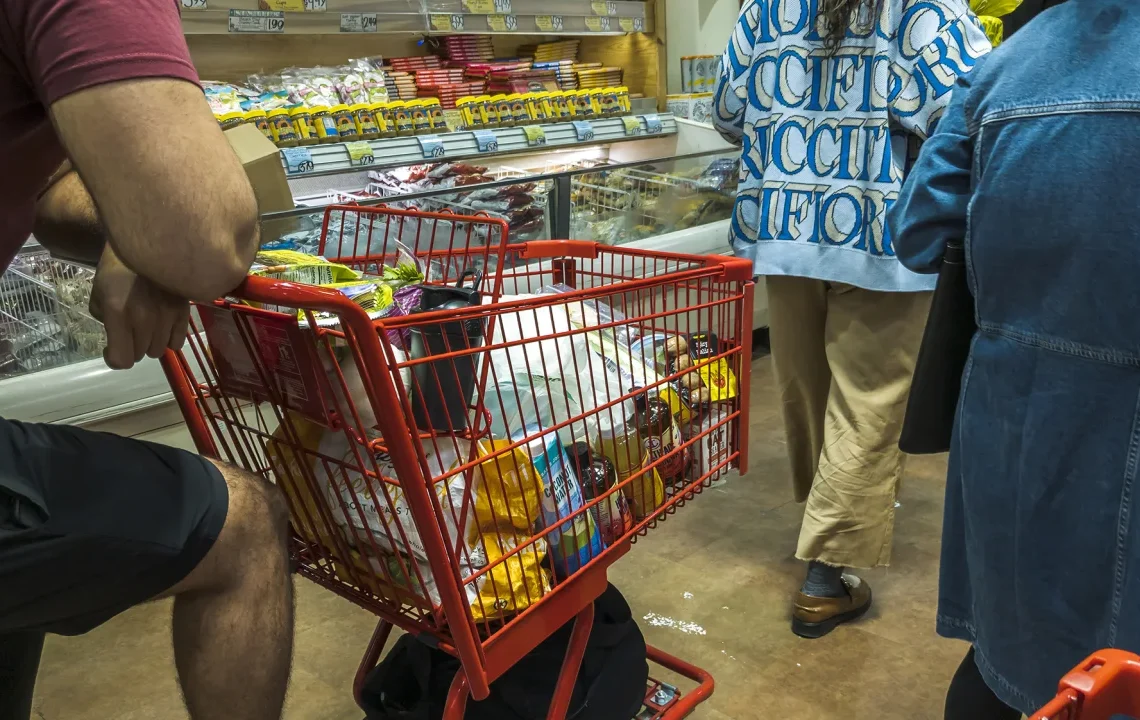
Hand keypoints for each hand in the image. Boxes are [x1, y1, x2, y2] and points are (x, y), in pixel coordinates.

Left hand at [89, 247, 190, 368]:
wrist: (150, 243)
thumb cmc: (117, 267)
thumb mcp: (99, 293)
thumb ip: (105, 319)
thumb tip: (117, 336)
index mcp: (118, 312)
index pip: (121, 359)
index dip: (113, 358)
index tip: (110, 348)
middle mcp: (144, 318)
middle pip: (140, 355)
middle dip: (131, 346)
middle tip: (128, 331)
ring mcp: (167, 316)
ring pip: (159, 350)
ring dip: (150, 342)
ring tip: (146, 327)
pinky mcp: (183, 312)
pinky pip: (178, 341)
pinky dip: (169, 338)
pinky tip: (163, 325)